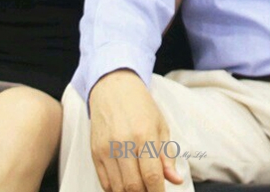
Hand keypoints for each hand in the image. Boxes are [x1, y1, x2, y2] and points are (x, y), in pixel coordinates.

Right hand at [89, 70, 182, 191]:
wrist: (113, 88)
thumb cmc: (141, 106)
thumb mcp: (161, 126)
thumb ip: (167, 156)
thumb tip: (175, 180)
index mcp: (144, 135)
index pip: (152, 176)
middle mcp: (122, 143)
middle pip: (133, 186)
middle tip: (151, 191)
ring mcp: (106, 149)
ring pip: (118, 188)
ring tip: (140, 187)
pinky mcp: (95, 152)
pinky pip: (105, 182)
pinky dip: (116, 189)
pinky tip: (126, 184)